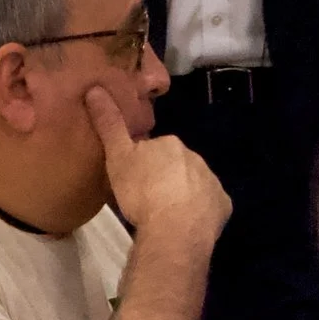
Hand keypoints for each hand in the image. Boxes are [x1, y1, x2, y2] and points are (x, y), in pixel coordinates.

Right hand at [84, 87, 229, 243]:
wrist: (173, 231)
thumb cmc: (142, 193)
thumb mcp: (117, 158)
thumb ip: (109, 125)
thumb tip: (95, 89)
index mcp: (170, 144)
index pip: (155, 149)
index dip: (143, 164)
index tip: (133, 179)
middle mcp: (195, 157)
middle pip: (176, 166)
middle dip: (164, 178)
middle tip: (146, 199)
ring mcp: (211, 182)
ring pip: (194, 184)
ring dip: (181, 194)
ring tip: (164, 214)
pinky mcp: (222, 205)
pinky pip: (210, 205)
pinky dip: (201, 212)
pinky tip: (185, 224)